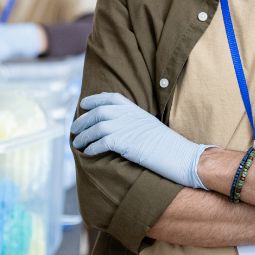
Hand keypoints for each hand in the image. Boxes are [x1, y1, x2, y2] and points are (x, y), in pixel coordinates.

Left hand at [71, 92, 217, 188]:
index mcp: (136, 110)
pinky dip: (92, 147)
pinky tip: (88, 152)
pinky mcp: (125, 143)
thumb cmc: (169, 146)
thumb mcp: (150, 127)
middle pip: (99, 112)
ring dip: (83, 135)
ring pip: (97, 127)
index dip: (95, 99)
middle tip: (73, 128)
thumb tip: (123, 130)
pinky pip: (102, 142)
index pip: (112, 98)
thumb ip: (135, 123)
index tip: (84, 104)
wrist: (181, 156)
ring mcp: (127, 127)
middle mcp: (129, 115)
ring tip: (76, 143)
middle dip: (83, 120)